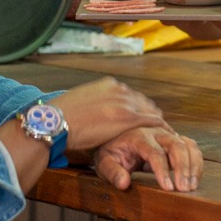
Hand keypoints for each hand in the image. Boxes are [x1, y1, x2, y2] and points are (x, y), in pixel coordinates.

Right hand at [46, 77, 170, 154]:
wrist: (54, 121)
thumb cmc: (61, 116)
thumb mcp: (81, 101)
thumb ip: (94, 102)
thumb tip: (96, 112)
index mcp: (108, 84)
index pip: (130, 95)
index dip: (138, 107)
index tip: (142, 116)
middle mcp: (119, 90)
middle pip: (143, 102)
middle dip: (149, 114)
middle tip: (156, 126)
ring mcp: (124, 103)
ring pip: (150, 111)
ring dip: (156, 122)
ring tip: (164, 133)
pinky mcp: (127, 118)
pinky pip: (152, 121)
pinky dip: (161, 128)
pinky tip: (166, 136)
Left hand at [90, 125, 202, 192]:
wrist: (116, 138)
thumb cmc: (111, 152)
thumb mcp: (104, 162)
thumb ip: (112, 172)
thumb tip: (123, 183)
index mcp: (138, 136)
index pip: (154, 152)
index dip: (163, 170)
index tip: (168, 188)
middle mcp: (155, 132)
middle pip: (176, 145)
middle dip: (183, 167)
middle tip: (184, 189)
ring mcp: (168, 135)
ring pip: (187, 145)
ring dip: (193, 165)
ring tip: (192, 186)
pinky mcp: (176, 140)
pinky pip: (192, 147)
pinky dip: (196, 162)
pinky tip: (195, 178)